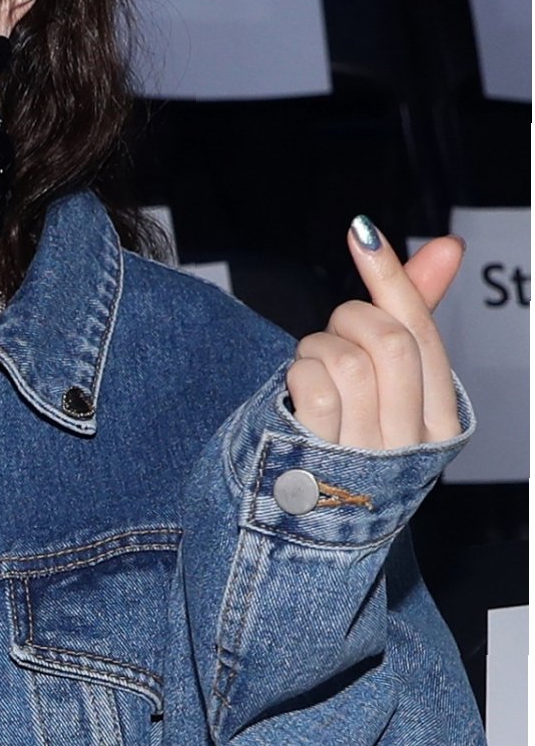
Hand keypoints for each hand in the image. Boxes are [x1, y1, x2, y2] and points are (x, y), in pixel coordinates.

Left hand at [285, 216, 464, 448]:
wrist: (308, 510)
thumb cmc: (354, 432)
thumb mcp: (392, 378)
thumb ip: (415, 312)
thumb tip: (450, 246)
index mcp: (440, 423)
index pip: (422, 334)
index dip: (392, 278)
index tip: (364, 235)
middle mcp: (410, 445)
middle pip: (390, 343)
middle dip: (350, 319)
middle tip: (335, 333)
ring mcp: (367, 460)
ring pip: (350, 363)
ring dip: (319, 348)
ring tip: (314, 365)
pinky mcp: (322, 464)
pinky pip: (315, 391)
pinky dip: (299, 374)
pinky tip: (297, 390)